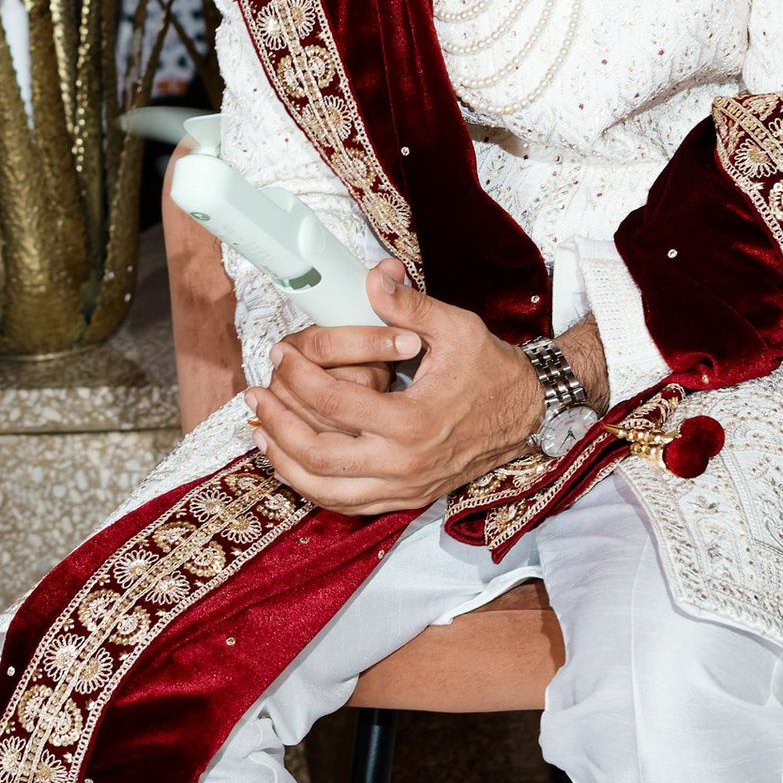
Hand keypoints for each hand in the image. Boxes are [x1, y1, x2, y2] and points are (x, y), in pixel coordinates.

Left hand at [244, 262, 548, 515]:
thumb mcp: (456, 328)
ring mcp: (404, 488)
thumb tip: (372, 277)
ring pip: (324, 490)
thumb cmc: (491, 370)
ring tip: (259, 429)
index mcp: (413, 421)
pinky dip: (310, 485)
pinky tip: (289, 460)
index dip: (297, 376)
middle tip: (256, 393)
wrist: (526, 414)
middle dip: (277, 422)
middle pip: (317, 455)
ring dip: (284, 461)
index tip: (281, 354)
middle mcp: (405, 463)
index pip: (333, 402)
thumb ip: (409, 306)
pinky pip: (345, 504)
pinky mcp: (405, 499)